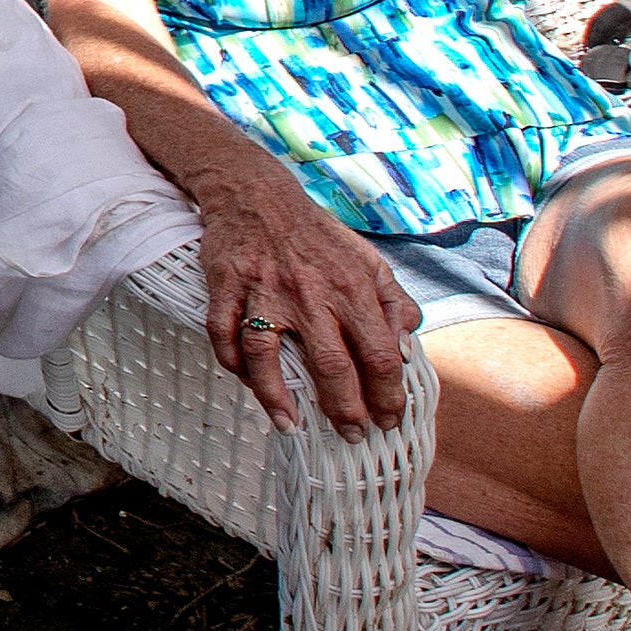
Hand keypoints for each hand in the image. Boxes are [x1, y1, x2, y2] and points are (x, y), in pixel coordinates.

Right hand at [193, 174, 417, 435]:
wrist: (258, 195)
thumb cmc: (317, 235)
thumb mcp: (369, 259)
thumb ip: (393, 301)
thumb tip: (406, 342)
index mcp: (352, 287)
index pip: (379, 354)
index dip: (387, 394)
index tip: (389, 419)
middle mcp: (311, 293)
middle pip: (331, 366)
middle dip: (344, 410)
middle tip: (350, 435)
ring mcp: (265, 291)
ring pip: (267, 357)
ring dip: (277, 398)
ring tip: (291, 425)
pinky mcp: (227, 286)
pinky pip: (224, 334)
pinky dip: (232, 363)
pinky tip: (247, 384)